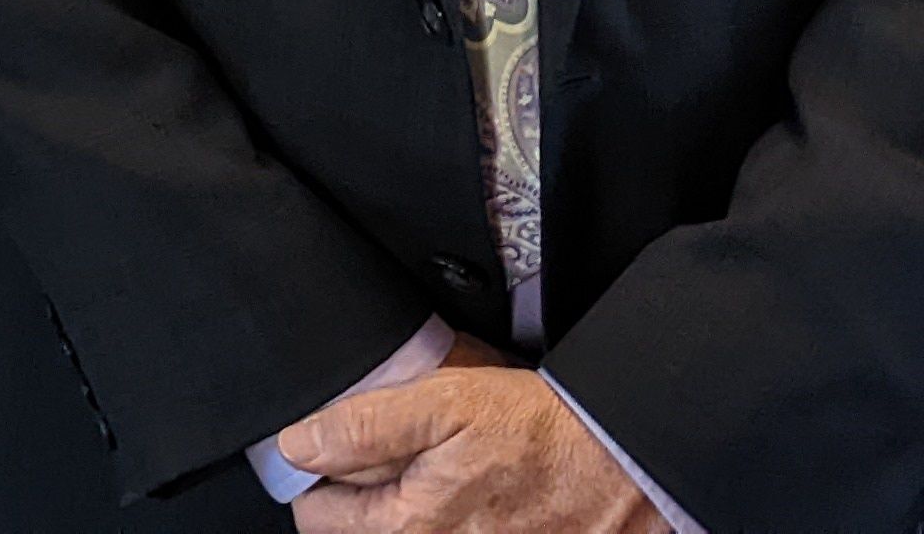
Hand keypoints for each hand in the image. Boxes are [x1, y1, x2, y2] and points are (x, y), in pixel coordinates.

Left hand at [281, 367, 655, 533]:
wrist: (625, 465)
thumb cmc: (543, 433)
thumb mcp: (447, 402)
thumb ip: (365, 427)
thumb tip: (298, 444)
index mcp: (412, 526)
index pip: (317, 516)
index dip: (321, 473)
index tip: (340, 449)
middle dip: (359, 497)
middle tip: (391, 457)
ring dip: (402, 510)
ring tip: (435, 475)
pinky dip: (441, 522)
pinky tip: (468, 498)